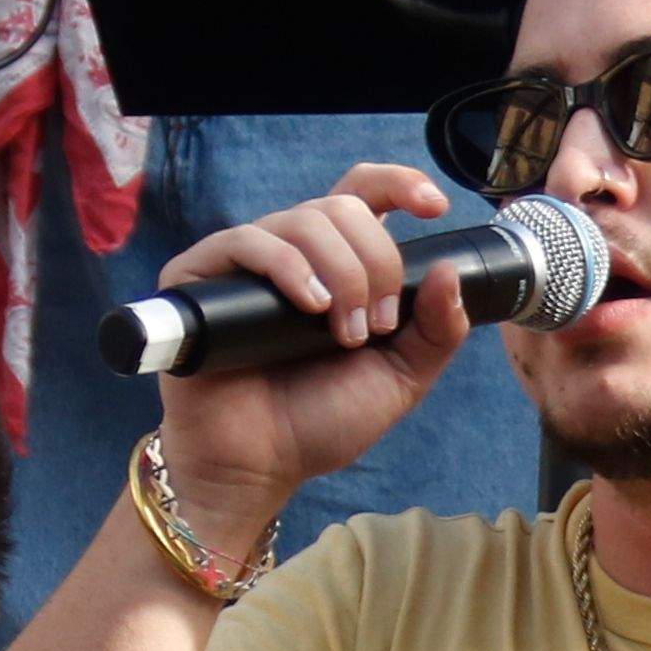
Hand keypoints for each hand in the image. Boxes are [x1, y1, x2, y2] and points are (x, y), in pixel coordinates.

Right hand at [143, 164, 465, 544]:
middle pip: (343, 207)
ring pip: (302, 220)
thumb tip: (451, 271)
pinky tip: (308, 306)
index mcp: (337, 265)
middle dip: (375, 263)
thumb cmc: (318, 421)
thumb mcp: (399, 378)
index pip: (364, 194)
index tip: (433, 205)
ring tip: (343, 332)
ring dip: (340, 273)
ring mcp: (244, 264)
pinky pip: (246, 242)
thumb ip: (436, 331)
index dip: (400, 183)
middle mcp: (292, 254)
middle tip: (375, 327)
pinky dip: (287, 266)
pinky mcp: (200, 278)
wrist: (258, 466)